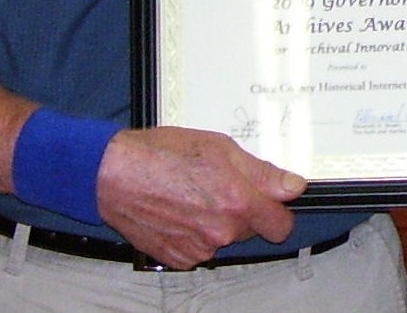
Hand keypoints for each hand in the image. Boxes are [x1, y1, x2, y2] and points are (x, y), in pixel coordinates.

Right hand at [96, 126, 306, 267]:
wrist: (112, 175)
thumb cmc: (162, 154)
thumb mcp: (220, 148)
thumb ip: (262, 172)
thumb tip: (294, 186)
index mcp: (238, 202)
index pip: (282, 225)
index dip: (277, 210)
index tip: (269, 199)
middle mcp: (221, 231)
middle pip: (252, 230)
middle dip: (244, 211)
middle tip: (219, 186)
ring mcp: (198, 248)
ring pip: (224, 239)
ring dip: (217, 223)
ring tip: (193, 196)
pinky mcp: (177, 258)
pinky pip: (200, 249)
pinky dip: (195, 234)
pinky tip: (179, 212)